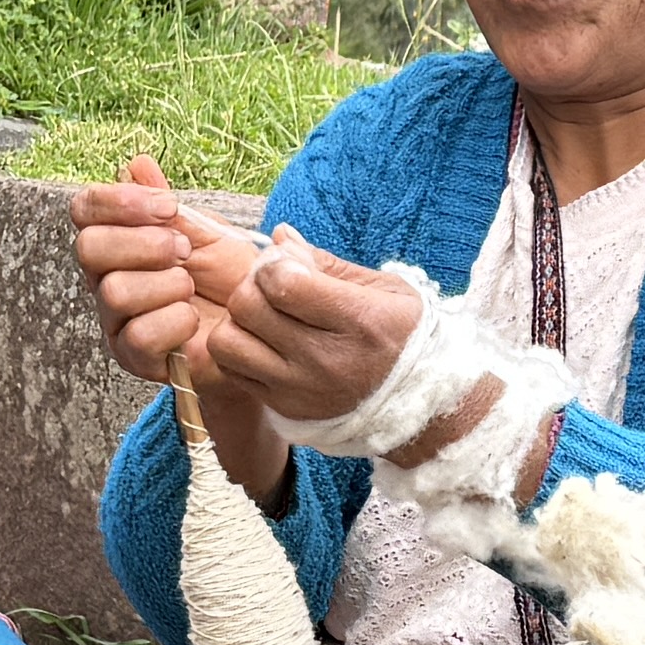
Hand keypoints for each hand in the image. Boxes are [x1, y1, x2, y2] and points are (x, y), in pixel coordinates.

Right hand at [72, 155, 241, 391]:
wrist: (262, 328)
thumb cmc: (231, 281)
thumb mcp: (208, 233)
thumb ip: (170, 207)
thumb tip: (137, 164)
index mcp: (117, 241)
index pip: (85, 209)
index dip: (119, 201)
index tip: (168, 206)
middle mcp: (106, 278)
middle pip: (89, 248)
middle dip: (144, 243)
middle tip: (184, 251)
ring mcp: (116, 320)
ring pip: (115, 292)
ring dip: (167, 284)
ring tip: (192, 289)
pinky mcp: (133, 357)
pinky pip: (139, 335)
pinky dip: (176, 322)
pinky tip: (194, 320)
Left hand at [186, 233, 433, 433]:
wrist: (417, 402)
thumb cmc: (402, 335)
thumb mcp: (383, 289)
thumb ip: (326, 263)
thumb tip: (281, 237)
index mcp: (358, 320)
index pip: (283, 283)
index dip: (273, 264)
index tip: (286, 266)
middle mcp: (325, 359)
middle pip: (247, 307)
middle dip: (251, 286)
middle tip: (270, 288)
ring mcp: (300, 388)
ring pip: (227, 343)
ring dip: (237, 322)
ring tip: (261, 319)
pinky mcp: (284, 407)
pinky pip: (232, 371)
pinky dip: (240, 351)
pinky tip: (264, 344)